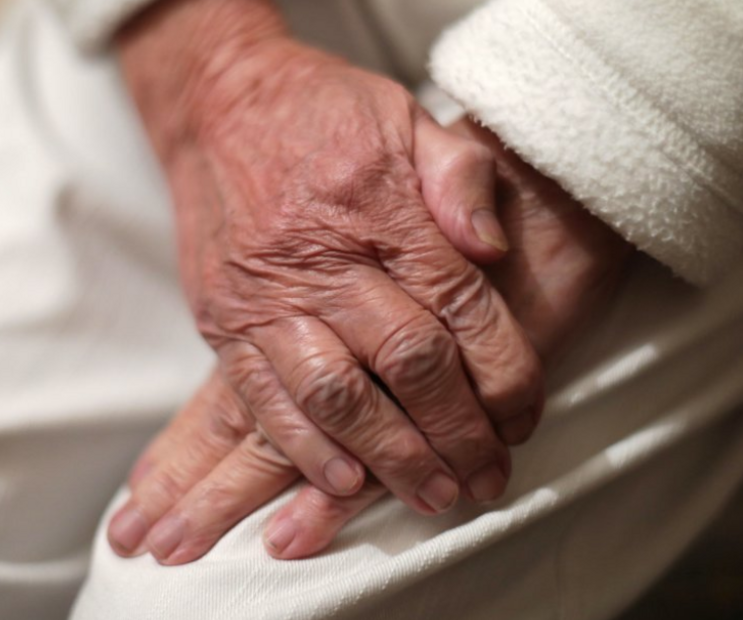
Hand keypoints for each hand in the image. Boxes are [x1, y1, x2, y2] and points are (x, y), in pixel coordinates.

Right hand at [108, 119, 632, 563]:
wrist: (218, 101)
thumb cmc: (325, 112)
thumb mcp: (409, 118)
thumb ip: (462, 178)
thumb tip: (496, 250)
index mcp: (384, 209)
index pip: (461, 308)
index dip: (504, 375)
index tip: (525, 419)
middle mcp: (325, 259)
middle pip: (408, 363)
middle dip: (457, 433)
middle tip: (487, 480)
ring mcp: (267, 296)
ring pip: (338, 396)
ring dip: (391, 457)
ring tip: (433, 497)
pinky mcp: (223, 321)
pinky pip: (263, 400)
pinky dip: (306, 450)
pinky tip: (346, 483)